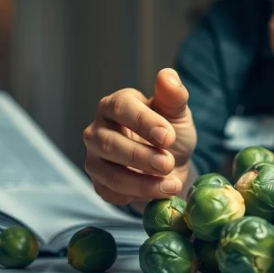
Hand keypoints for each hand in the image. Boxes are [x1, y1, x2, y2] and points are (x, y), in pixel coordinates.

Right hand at [82, 68, 197, 206]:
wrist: (172, 167)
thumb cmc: (170, 134)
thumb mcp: (178, 113)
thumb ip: (173, 96)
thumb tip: (167, 75)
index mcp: (115, 104)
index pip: (121, 108)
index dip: (144, 122)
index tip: (168, 136)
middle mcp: (98, 129)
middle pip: (110, 143)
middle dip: (142, 157)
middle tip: (169, 164)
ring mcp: (95, 157)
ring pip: (109, 173)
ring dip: (142, 182)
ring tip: (172, 185)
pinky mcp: (99, 183)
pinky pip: (110, 192)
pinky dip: (135, 197)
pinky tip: (156, 193)